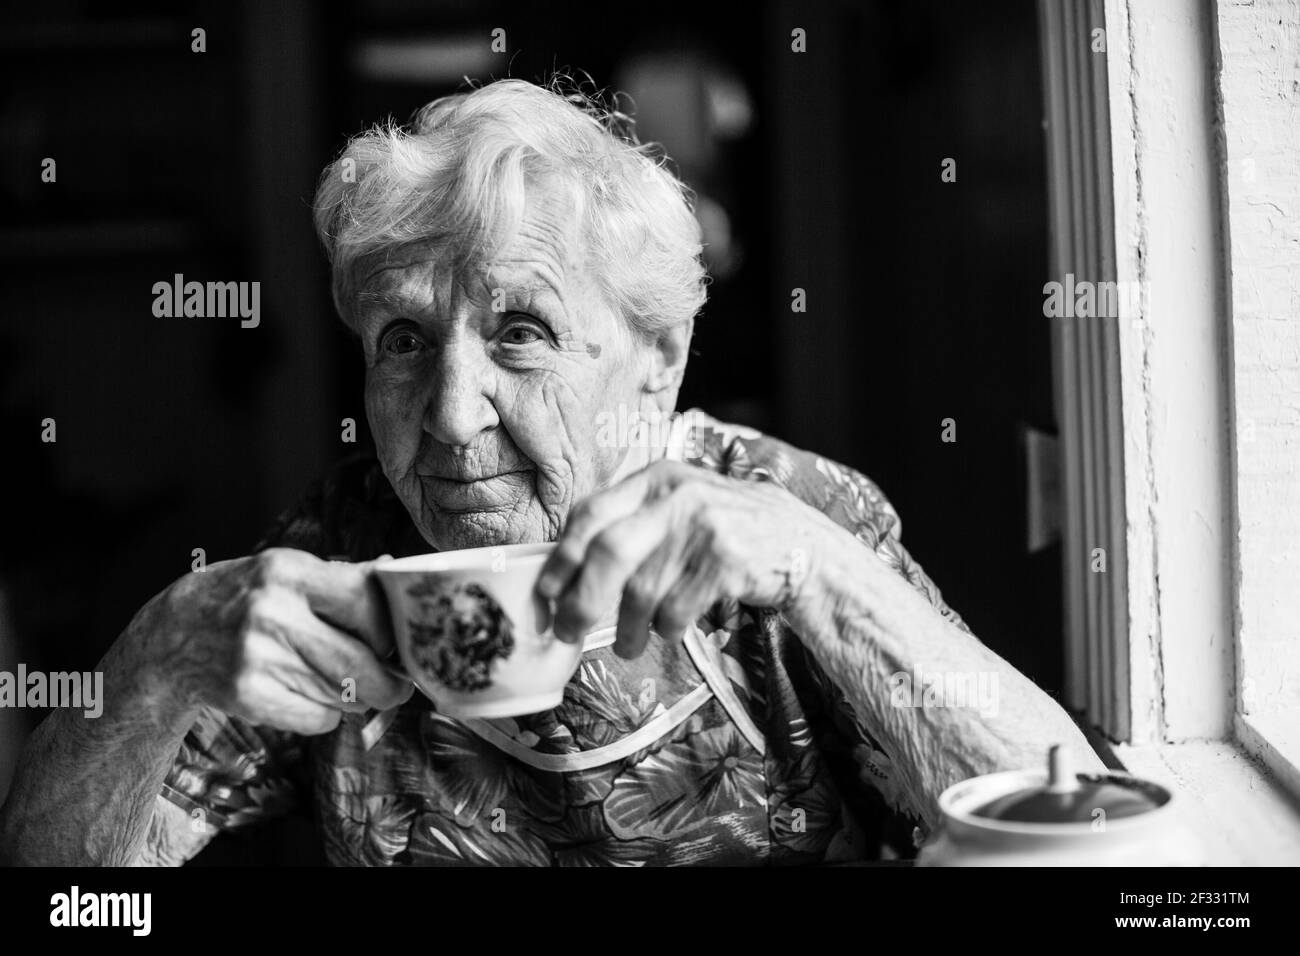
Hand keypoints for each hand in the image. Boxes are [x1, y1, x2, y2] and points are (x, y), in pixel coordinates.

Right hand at [149, 548, 412, 733]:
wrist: (173, 636)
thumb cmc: (246, 598)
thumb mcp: (286, 572)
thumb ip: (343, 577)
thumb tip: (397, 572)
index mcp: (289, 571)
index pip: (366, 600)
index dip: (391, 630)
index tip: (397, 643)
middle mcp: (272, 611)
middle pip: (361, 663)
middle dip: (390, 684)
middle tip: (397, 687)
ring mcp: (257, 657)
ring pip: (343, 695)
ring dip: (354, 697)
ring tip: (338, 682)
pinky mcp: (247, 696)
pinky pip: (318, 719)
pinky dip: (325, 714)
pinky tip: (305, 694)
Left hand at [535, 460, 846, 657]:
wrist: (802, 545)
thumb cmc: (728, 532)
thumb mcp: (681, 506)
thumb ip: (633, 523)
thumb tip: (565, 571)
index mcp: (657, 478)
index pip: (590, 513)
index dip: (561, 557)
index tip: (546, 592)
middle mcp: (678, 496)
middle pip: (609, 552)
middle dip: (581, 600)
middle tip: (568, 630)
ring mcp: (705, 528)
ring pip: (643, 590)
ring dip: (628, 629)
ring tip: (628, 645)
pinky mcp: (727, 562)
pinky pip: (676, 610)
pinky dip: (666, 629)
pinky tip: (670, 630)